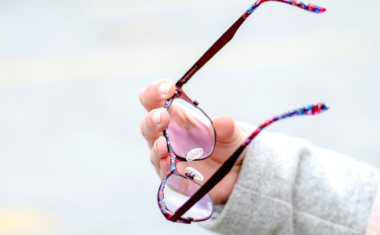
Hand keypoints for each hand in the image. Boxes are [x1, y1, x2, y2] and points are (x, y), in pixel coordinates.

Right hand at [139, 80, 246, 204]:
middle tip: (162, 116)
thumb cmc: (226, 146)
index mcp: (177, 119)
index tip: (167, 88)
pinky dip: (167, 171)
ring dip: (156, 148)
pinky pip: (166, 176)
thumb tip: (222, 121)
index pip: (155, 101)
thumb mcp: (231, 135)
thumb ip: (226, 128)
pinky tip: (171, 166)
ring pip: (153, 152)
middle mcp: (167, 137)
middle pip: (148, 125)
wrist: (235, 174)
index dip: (155, 92)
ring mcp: (168, 159)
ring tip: (163, 145)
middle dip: (152, 119)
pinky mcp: (174, 178)